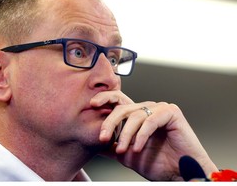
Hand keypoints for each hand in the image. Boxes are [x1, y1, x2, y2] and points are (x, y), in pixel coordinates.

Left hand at [90, 90, 217, 180]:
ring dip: (126, 135)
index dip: (105, 98)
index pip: (119, 100)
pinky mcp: (171, 112)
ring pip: (135, 116)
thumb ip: (114, 147)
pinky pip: (150, 121)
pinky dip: (141, 135)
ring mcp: (160, 109)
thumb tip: (97, 146)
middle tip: (103, 138)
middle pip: (123, 108)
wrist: (180, 174)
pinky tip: (137, 147)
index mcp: (138, 115)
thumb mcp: (128, 155)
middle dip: (110, 123)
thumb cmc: (159, 164)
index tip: (92, 105)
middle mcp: (148, 109)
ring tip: (123, 151)